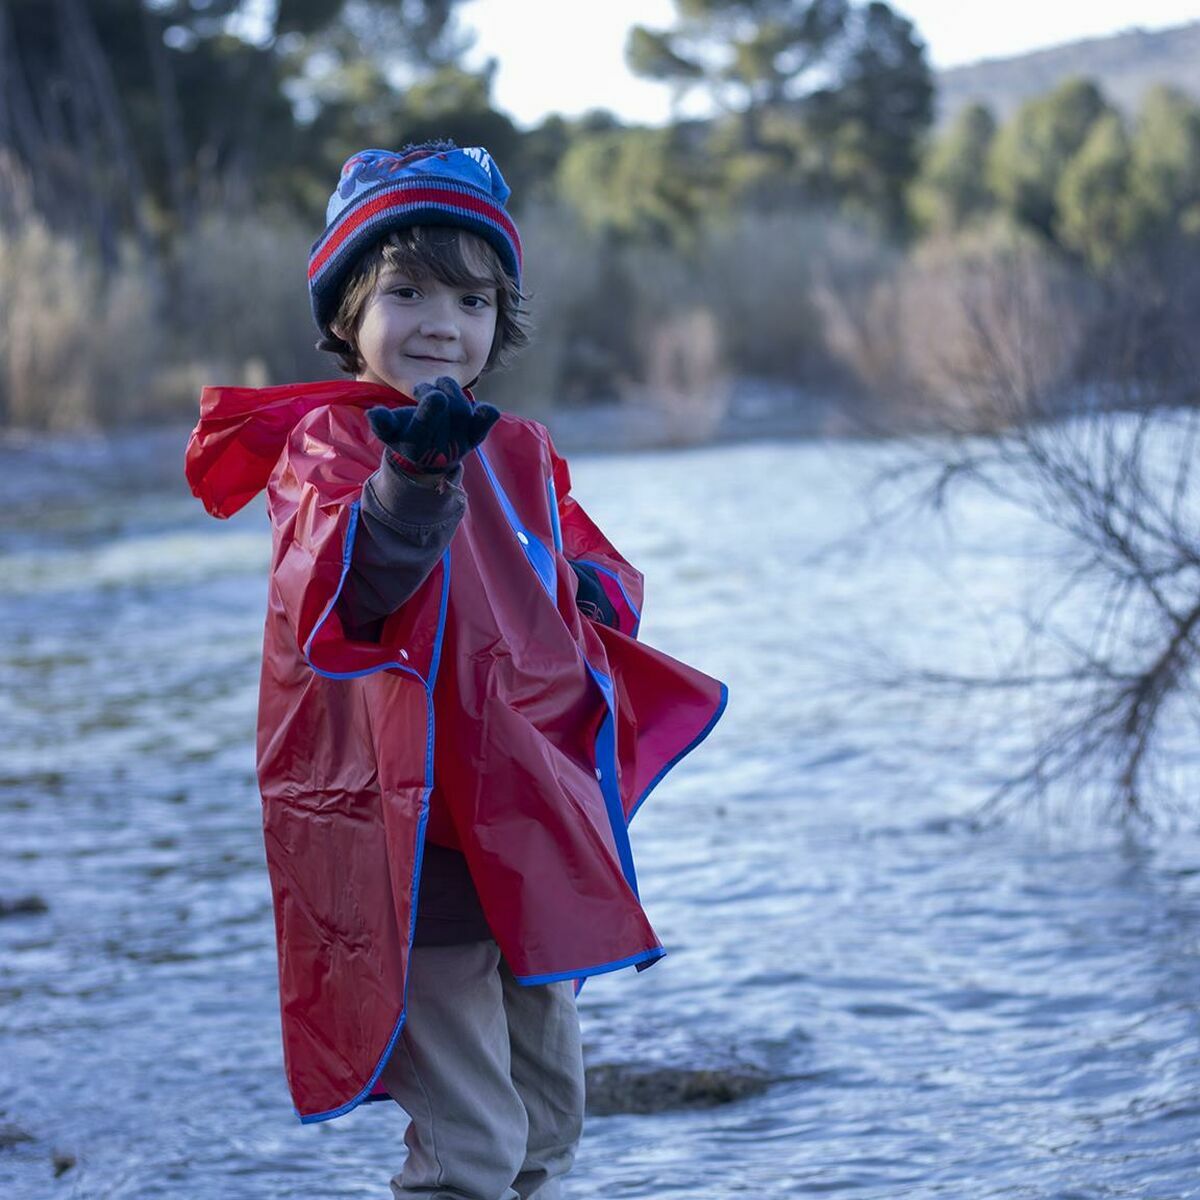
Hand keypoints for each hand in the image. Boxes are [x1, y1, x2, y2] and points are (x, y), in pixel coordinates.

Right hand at [366, 376, 499, 473]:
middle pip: (444, 416)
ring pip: (461, 412)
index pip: (423, 427)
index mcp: (415, 445)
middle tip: (426, 387)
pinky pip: (483, 426)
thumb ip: (383, 423)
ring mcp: (460, 442)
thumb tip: (374, 414)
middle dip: (436, 394)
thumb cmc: (405, 436)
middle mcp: (440, 447)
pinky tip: (486, 408)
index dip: (430, 411)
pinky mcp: (474, 437)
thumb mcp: (390, 433)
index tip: (435, 395)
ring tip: (440, 383)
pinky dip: (486, 416)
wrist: (427, 458)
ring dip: (452, 391)